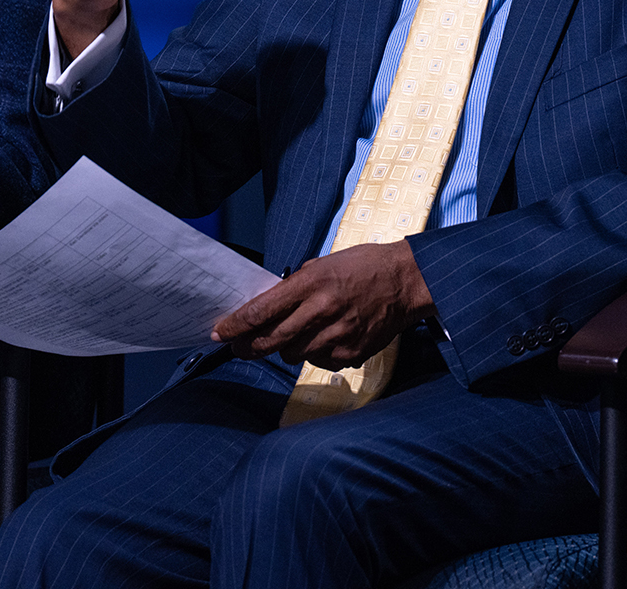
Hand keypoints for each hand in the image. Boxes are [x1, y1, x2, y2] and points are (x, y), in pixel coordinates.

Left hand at [210, 241, 435, 367]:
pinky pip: (318, 362)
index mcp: (312, 283)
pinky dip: (315, 353)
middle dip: (249, 346)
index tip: (220, 332)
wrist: (407, 281)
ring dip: (287, 348)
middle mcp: (322, 310)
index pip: (261, 310)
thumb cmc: (364, 266)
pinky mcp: (351, 354)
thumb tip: (268, 306)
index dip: (235, 325)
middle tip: (241, 346)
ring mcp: (337, 335)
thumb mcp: (324, 263)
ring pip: (292, 355)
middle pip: (270, 341)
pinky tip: (327, 337)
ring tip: (300, 332)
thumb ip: (296, 287)